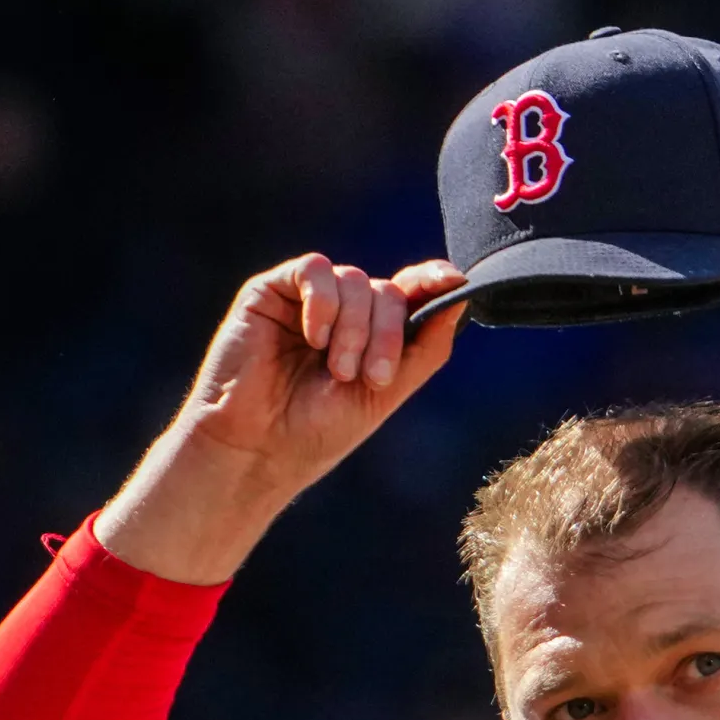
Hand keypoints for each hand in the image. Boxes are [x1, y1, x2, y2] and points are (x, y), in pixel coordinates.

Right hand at [97, 254, 466, 583]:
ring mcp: (308, 300)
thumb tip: (460, 295)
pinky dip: (324, 304)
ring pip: (354, 280)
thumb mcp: (386, 392)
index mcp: (372, 334)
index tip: (454, 281)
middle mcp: (343, 312)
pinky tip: (313, 339)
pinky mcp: (272, 291)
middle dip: (387, 334)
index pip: (409, 293)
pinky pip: (314, 270)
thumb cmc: (319, 430)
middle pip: (388, 291)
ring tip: (337, 371)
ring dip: (355, 328)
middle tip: (369, 378)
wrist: (260, 448)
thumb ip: (425, 348)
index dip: (433, 282)